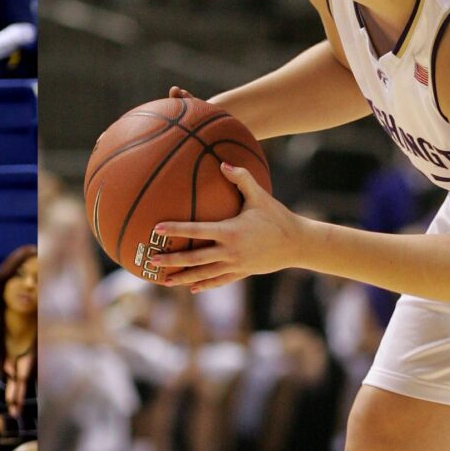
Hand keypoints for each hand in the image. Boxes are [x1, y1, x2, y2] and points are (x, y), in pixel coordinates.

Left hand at [146, 163, 304, 292]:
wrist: (298, 244)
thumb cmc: (278, 217)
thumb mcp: (260, 196)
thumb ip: (241, 178)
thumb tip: (222, 162)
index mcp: (231, 231)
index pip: (197, 230)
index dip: (176, 229)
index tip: (156, 228)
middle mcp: (230, 251)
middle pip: (195, 258)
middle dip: (172, 260)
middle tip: (151, 260)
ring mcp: (235, 265)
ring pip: (203, 274)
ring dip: (183, 277)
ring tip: (164, 280)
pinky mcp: (242, 273)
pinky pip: (219, 280)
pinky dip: (204, 284)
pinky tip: (191, 288)